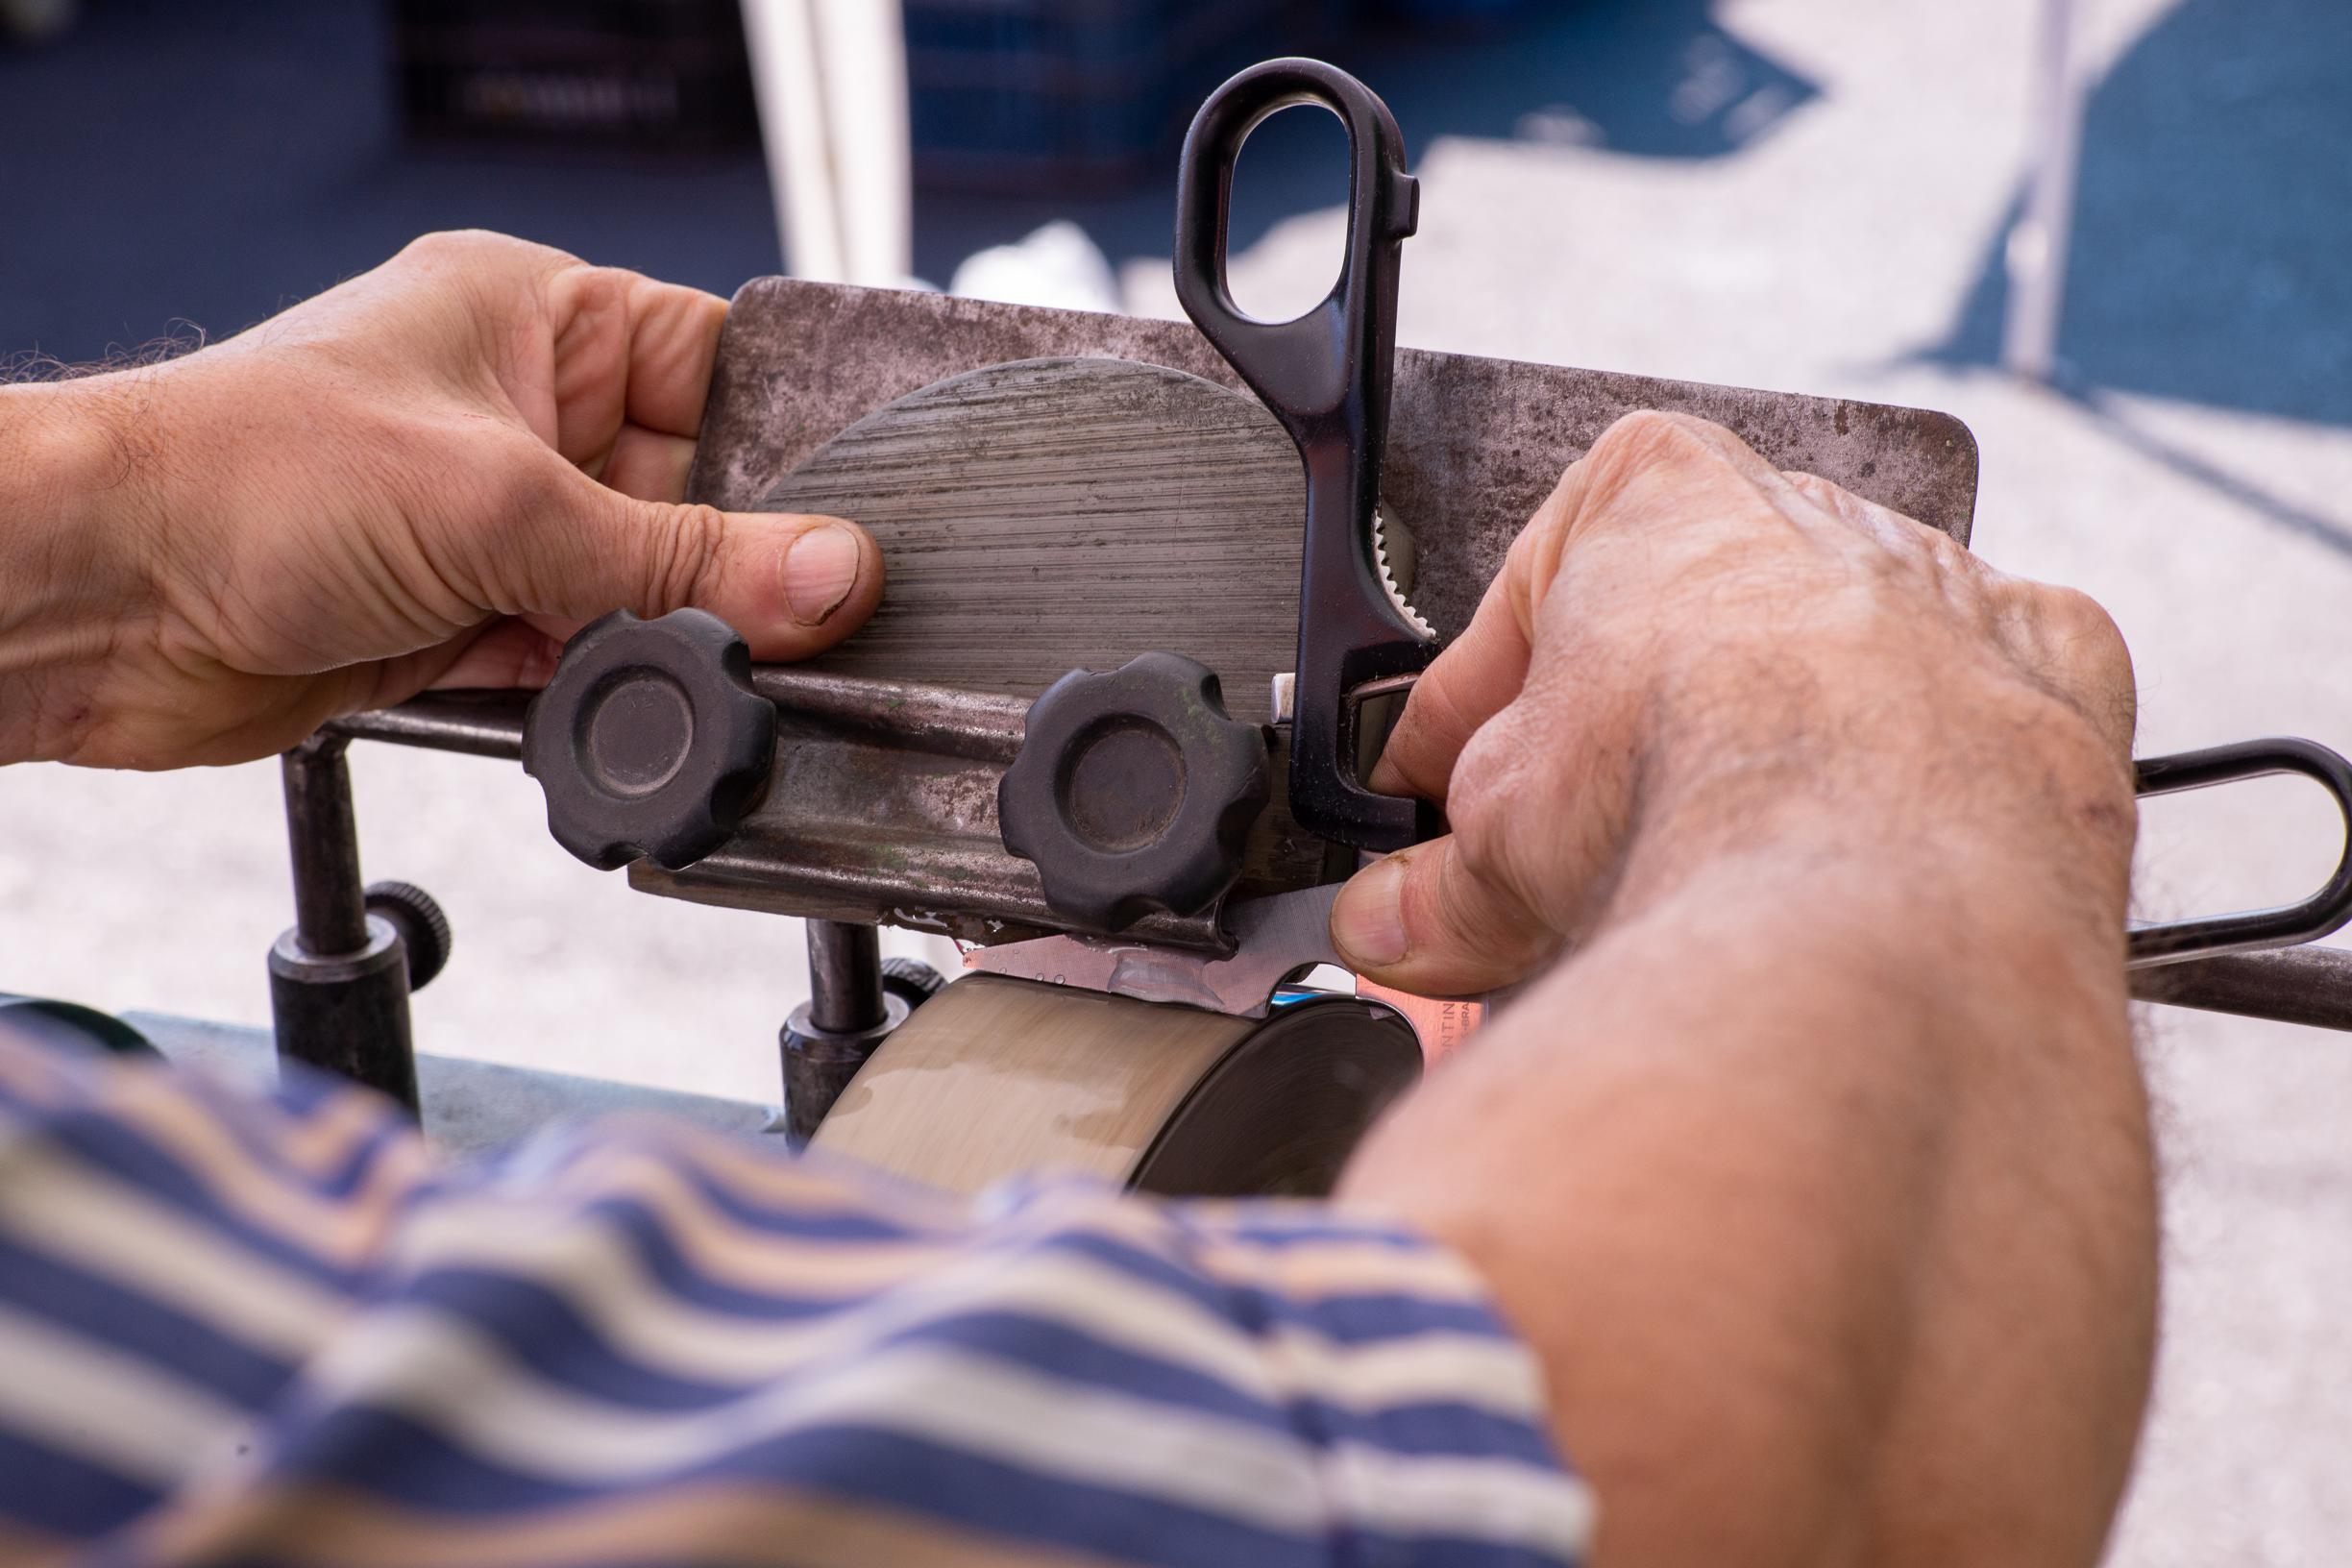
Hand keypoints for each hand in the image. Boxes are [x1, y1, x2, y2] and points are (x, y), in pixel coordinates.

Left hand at [0, 230, 881, 767]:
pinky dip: (605, 691)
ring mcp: (491, 525)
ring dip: (663, 637)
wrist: (94, 603)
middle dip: (732, 565)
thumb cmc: (240, 476)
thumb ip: (680, 557)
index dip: (787, 440)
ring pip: (642, 589)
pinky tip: (618, 706)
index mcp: (532, 320)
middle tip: (791, 621)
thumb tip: (827, 575)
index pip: (709, 366)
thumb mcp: (502, 502)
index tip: (858, 513)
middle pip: (691, 497)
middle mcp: (518, 417)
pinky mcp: (463, 623)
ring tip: (689, 666)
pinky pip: (581, 658)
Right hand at [1332, 410, 2137, 994]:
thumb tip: (1397, 921)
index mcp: (1657, 494)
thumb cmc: (1688, 796)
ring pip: (1836, 675)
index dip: (1474, 711)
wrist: (1871, 897)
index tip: (1448, 784)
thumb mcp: (1495, 836)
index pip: (1532, 600)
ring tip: (1712, 879)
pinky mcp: (2055, 687)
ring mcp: (1944, 593)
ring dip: (1772, 760)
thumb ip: (1440, 875)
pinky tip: (1870, 858)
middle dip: (1629, 741)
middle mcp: (1813, 519)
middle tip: (1574, 852)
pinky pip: (1982, 720)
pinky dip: (1926, 782)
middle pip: (1690, 637)